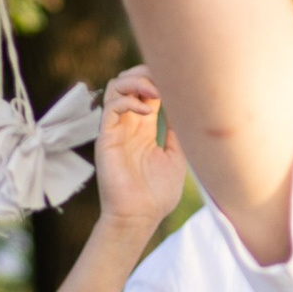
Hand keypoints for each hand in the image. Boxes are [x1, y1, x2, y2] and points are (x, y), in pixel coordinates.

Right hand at [96, 69, 187, 231]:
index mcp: (144, 129)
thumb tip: (186, 111)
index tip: (176, 83)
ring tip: (154, 91)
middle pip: (128, 82)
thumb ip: (177, 134)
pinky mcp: (106, 138)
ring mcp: (115, 130)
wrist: (139, 218)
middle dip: (145, 73)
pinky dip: (128, 102)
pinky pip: (111, 107)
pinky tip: (146, 112)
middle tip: (162, 82)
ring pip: (116, 87)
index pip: (145, 91)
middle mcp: (128, 125)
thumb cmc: (157, 194)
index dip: (158, 80)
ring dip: (135, 82)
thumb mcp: (176, 158)